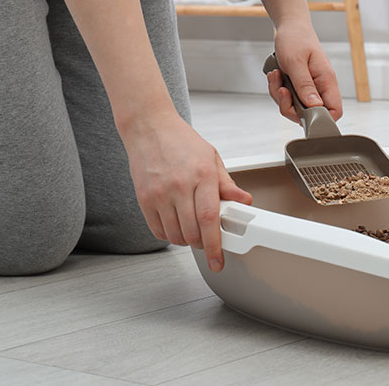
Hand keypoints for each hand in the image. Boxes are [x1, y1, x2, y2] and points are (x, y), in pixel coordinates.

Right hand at [120, 109, 251, 270]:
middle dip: (202, 245)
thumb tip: (244, 201)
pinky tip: (175, 225)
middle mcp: (180, 186)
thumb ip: (227, 184)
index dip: (215, 244)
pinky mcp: (144, 199)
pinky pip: (157, 230)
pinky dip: (169, 235)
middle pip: (192, 232)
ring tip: (192, 229)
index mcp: (202, 175)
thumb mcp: (211, 158)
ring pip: (175, 235)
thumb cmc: (181, 141)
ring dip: (186, 241)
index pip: (210, 219)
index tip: (218, 260)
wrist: (149, 127)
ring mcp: (160, 194)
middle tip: (207, 241)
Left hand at [266, 20, 342, 121]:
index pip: (335, 111)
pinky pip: (288, 99)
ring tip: (277, 77)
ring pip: (296, 107)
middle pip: (311, 114)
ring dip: (281, 96)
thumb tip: (315, 107)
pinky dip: (278, 90)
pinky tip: (276, 76)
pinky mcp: (299, 86)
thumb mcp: (296, 62)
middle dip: (290, 106)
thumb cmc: (295, 39)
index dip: (320, 118)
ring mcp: (310, 87)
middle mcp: (320, 86)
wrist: (289, 26)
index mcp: (326, 81)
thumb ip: (305, 86)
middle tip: (282, 90)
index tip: (301, 112)